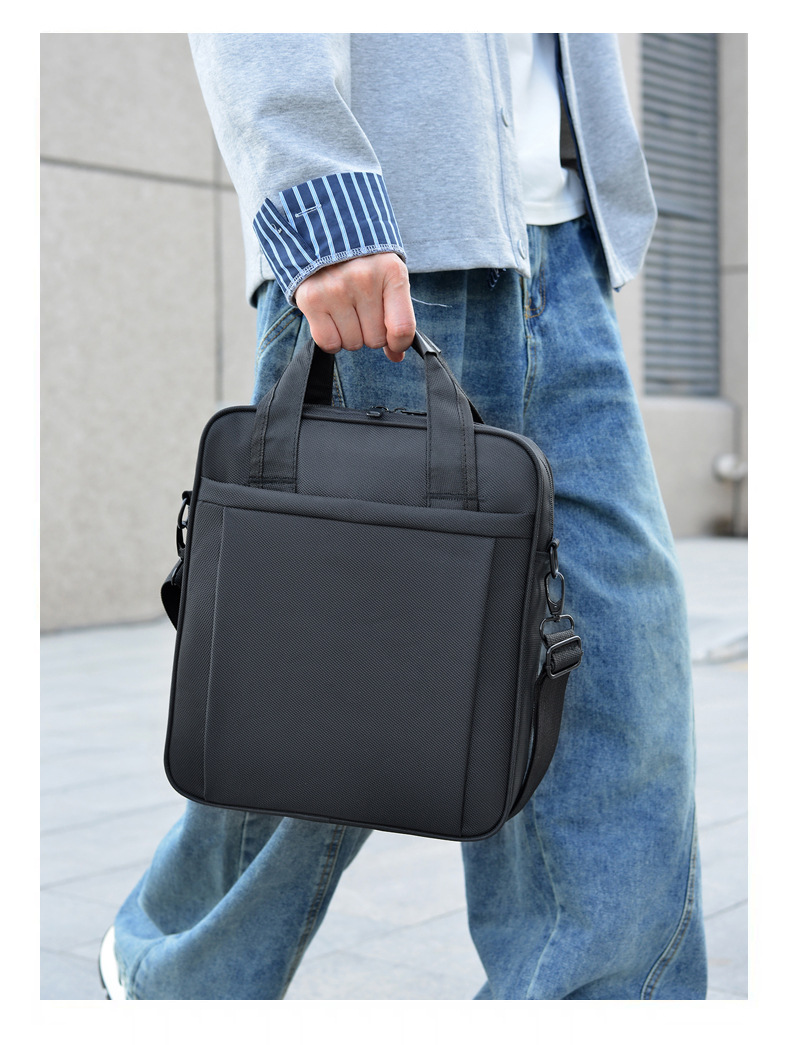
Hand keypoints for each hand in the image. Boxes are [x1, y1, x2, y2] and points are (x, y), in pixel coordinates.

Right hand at [294, 253, 414, 361]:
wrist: (325, 234)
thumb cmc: (365, 263)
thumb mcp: (389, 279)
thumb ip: (397, 317)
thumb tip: (396, 356)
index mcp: (391, 272)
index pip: (402, 328)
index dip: (399, 344)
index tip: (394, 342)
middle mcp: (363, 278)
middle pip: (375, 340)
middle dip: (370, 333)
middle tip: (362, 311)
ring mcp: (335, 288)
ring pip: (352, 343)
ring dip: (350, 336)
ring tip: (346, 310)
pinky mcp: (311, 298)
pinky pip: (328, 343)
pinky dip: (332, 339)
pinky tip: (332, 319)